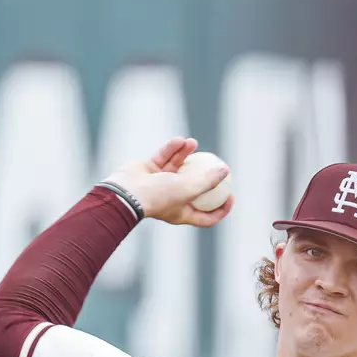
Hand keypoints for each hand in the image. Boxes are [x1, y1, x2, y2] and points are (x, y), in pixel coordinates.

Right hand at [103, 137, 233, 226]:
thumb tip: (225, 170)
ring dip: (185, 153)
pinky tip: (180, 140)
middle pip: (193, 188)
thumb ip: (208, 180)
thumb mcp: (189, 189)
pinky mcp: (148, 170)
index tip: (231, 195)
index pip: (206, 216)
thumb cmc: (158, 195)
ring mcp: (158, 184)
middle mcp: (171, 199)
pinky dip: (171, 149)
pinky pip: (163, 157)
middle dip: (205, 175)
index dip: (221, 209)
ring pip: (177, 167)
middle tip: (217, 164)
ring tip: (193, 142)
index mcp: (181, 213)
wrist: (125, 192)